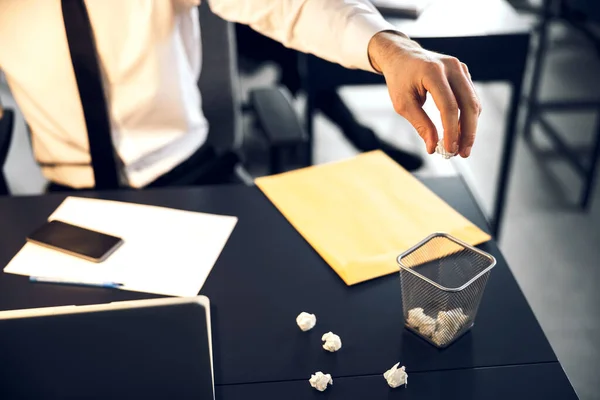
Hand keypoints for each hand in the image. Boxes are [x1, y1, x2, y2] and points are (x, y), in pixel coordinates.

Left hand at [368, 31, 480, 156]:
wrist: (402, 55)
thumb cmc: (399, 80)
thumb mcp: (403, 104)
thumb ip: (420, 124)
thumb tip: (433, 147)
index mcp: (433, 72)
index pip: (448, 106)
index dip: (451, 131)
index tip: (449, 150)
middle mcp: (451, 67)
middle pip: (468, 104)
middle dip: (468, 132)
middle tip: (463, 153)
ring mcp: (460, 68)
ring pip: (473, 102)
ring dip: (469, 127)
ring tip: (461, 147)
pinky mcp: (463, 72)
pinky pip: (470, 98)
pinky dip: (467, 117)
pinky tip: (460, 132)